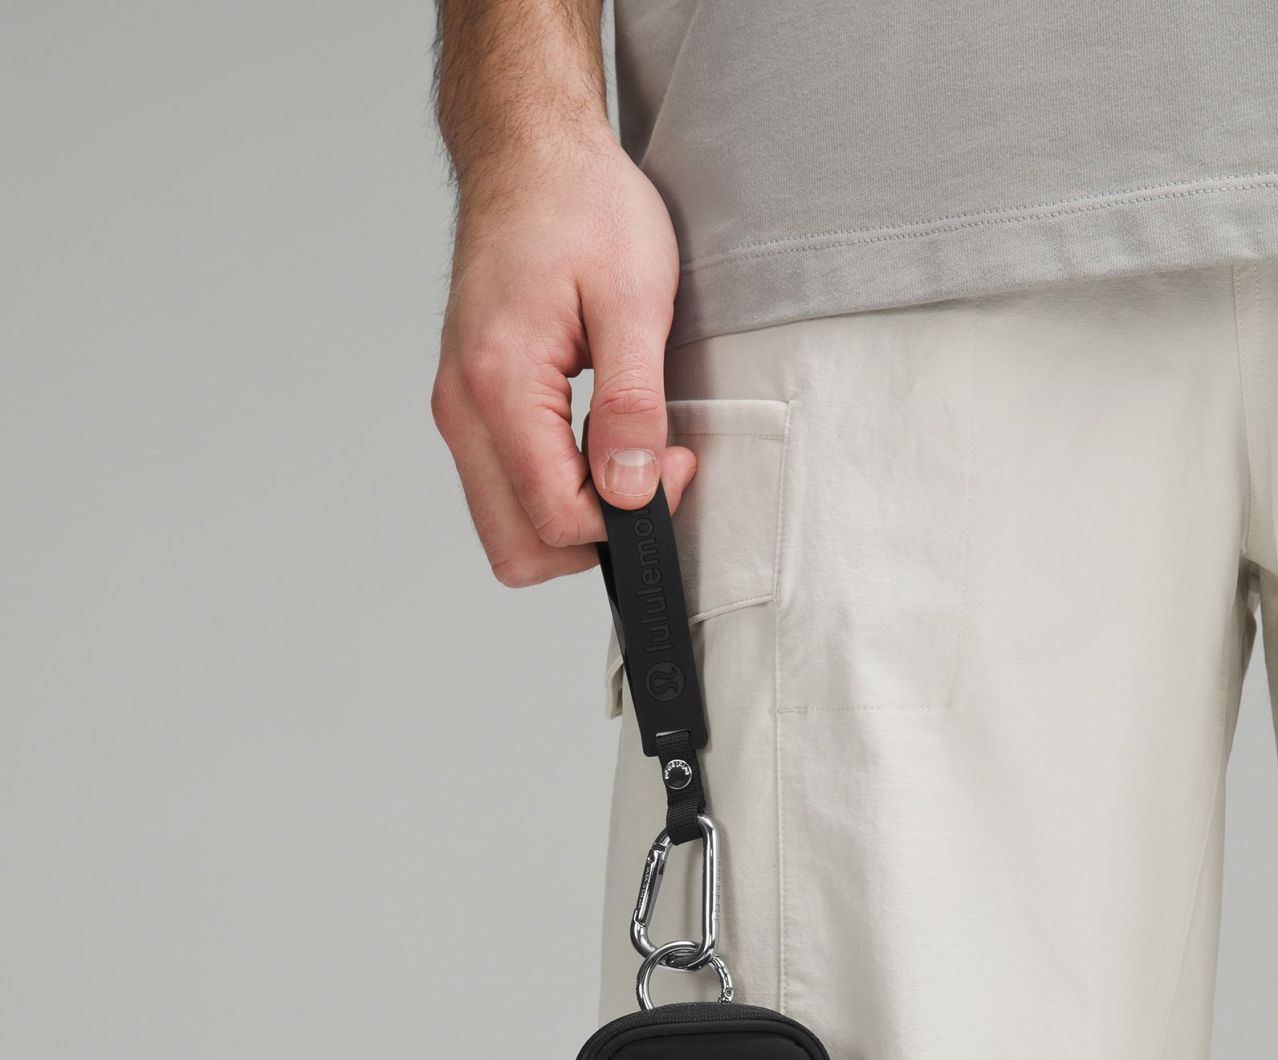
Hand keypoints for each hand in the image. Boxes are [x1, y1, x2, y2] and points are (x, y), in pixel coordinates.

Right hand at [431, 123, 697, 586]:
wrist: (527, 151)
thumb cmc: (582, 205)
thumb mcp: (634, 298)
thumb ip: (632, 405)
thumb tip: (632, 492)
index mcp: (499, 385)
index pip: (556, 517)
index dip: (629, 515)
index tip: (676, 462)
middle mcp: (462, 410)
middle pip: (519, 548)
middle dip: (594, 536)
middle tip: (648, 470)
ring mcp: (458, 412)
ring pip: (509, 529)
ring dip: (573, 517)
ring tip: (622, 450)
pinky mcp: (469, 409)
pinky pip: (506, 491)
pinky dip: (554, 491)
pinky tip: (594, 441)